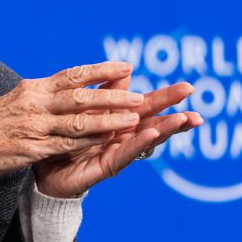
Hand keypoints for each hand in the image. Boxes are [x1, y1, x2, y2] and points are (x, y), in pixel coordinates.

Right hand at [0, 61, 144, 178]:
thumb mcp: (16, 100)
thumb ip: (42, 95)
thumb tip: (66, 86)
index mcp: (33, 88)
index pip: (72, 75)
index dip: (101, 71)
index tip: (126, 66)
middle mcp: (34, 103)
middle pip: (80, 96)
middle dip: (113, 96)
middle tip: (140, 95)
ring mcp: (34, 126)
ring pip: (78, 120)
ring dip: (108, 119)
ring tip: (133, 118)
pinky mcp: (31, 148)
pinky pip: (66, 144)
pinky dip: (88, 142)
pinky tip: (107, 142)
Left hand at [31, 75, 203, 197]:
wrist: (43, 170)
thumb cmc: (64, 138)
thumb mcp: (84, 111)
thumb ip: (105, 93)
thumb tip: (125, 71)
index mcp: (117, 120)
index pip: (146, 106)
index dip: (166, 98)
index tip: (189, 88)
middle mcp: (122, 136)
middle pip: (153, 121)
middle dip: (176, 111)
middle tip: (198, 106)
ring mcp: (117, 152)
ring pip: (146, 139)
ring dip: (166, 128)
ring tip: (184, 118)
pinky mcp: (107, 167)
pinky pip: (125, 154)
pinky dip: (140, 143)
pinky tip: (153, 135)